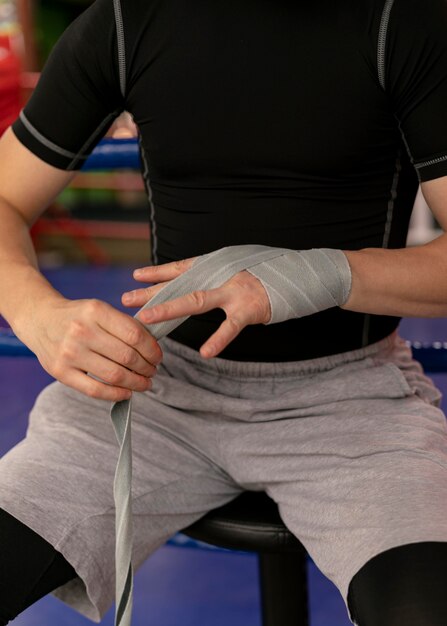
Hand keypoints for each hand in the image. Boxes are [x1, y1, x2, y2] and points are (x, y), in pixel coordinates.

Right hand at [18, 297, 161, 400]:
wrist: (39, 319)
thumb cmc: (78, 316)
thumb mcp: (99, 309)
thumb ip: (123, 325)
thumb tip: (152, 348)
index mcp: (96, 311)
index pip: (135, 335)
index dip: (152, 349)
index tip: (157, 356)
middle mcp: (82, 331)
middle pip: (127, 357)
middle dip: (147, 367)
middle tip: (153, 371)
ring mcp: (69, 353)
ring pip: (114, 375)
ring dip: (136, 382)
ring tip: (144, 383)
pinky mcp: (60, 372)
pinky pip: (95, 390)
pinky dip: (116, 394)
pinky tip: (127, 392)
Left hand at [121, 257, 271, 357]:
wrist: (295, 274)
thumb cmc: (262, 274)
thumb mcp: (234, 267)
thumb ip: (213, 276)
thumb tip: (190, 286)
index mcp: (215, 266)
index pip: (179, 269)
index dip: (157, 273)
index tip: (135, 277)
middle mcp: (219, 276)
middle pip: (178, 285)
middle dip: (152, 293)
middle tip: (127, 300)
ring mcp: (233, 292)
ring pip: (196, 301)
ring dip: (171, 309)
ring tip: (150, 320)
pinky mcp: (249, 309)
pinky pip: (230, 327)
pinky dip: (218, 340)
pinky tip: (205, 352)